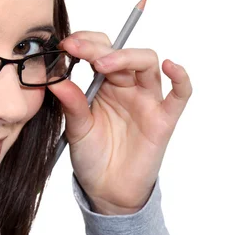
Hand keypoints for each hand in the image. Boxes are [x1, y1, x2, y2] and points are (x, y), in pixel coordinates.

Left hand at [47, 31, 191, 214]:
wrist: (107, 190)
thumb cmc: (93, 158)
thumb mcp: (76, 129)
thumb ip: (71, 104)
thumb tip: (54, 79)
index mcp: (105, 85)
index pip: (100, 51)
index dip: (85, 44)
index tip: (65, 45)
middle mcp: (128, 88)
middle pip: (122, 53)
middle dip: (99, 48)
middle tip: (77, 49)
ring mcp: (147, 101)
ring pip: (147, 64)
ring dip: (126, 57)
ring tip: (102, 65)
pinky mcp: (163, 119)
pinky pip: (180, 95)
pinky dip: (181, 78)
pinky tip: (170, 66)